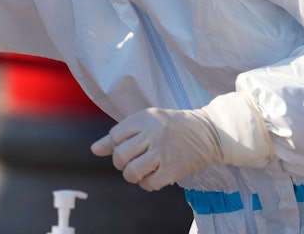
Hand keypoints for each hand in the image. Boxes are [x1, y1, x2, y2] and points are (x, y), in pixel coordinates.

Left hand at [90, 93, 272, 190]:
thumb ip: (120, 134)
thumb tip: (95, 150)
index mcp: (143, 119)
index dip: (113, 146)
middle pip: (121, 155)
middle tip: (127, 163)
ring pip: (133, 171)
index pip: (115, 136)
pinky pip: (150, 183)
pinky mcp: (174, 168)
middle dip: (120, 163)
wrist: (208, 132)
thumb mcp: (146, 121)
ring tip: (138, 172)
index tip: (122, 148)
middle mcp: (152, 134)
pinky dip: (146, 184)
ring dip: (131, 176)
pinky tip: (151, 179)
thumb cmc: (172, 126)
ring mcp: (163, 152)